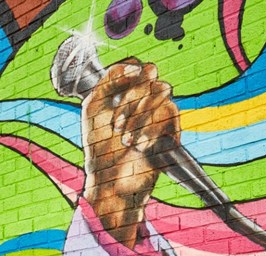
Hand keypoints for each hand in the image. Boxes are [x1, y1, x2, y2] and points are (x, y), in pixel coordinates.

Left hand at [83, 59, 179, 247]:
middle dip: (129, 99)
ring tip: (127, 140)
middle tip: (117, 126)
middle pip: (149, 73)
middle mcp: (143, 99)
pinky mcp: (172, 130)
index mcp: (124, 92)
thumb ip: (109, 78)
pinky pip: (170, 111)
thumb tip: (137, 67)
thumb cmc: (99, 148)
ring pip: (162, 90)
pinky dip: (151, 129)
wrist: (110, 181)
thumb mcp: (93, 106)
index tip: (113, 93)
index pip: (135, 65)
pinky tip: (140, 146)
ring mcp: (158, 114)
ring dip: (139, 116)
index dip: (127, 74)